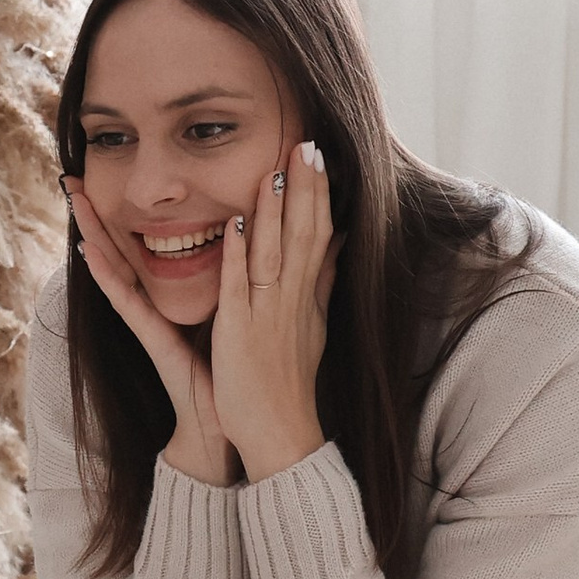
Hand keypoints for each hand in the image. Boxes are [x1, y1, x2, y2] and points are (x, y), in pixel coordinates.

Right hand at [62, 182, 233, 483]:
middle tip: (73, 176)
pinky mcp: (152, 339)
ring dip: (92, 233)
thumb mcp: (237, 312)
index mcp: (173, 296)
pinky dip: (107, 277)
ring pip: (116, 267)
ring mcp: (149, 321)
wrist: (231, 423)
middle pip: (122, 249)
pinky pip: (127, 302)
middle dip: (98, 214)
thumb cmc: (233, 371)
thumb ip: (239, 278)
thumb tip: (255, 240)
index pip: (147, 245)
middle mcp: (155, 304)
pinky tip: (90, 253)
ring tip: (73, 199)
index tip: (112, 177)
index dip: (127, 212)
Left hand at [209, 141, 339, 483]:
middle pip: (303, 235)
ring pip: (275, 253)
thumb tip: (340, 240)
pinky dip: (240, 254)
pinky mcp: (240, 333)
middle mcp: (293, 300)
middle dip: (305, 189)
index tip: (317, 155)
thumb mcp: (313, 325)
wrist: (280, 434)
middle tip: (305, 144)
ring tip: (277, 170)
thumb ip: (321, 280)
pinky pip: (241, 287)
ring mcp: (268, 315)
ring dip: (276, 211)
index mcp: (307, 296)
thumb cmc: (289, 382)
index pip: (319, 234)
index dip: (319, 194)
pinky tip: (238, 222)